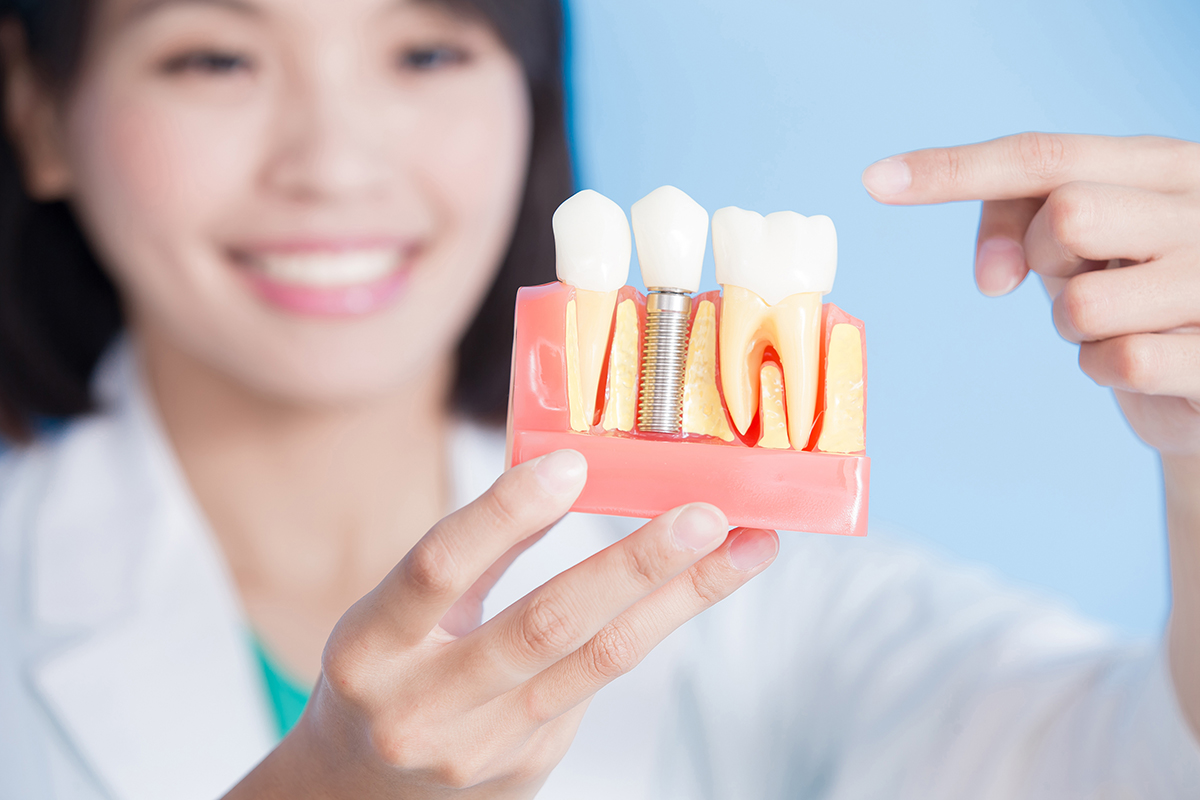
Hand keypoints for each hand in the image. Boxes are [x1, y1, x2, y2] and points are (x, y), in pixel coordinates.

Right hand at [227, 449, 778, 799]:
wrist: (359, 791)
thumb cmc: (382, 673)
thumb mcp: (394, 611)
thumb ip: (472, 555)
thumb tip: (563, 477)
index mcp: (368, 650)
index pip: (440, 569)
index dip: (506, 513)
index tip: (573, 462)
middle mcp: (422, 710)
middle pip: (544, 626)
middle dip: (635, 565)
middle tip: (705, 513)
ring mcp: (482, 751)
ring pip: (598, 661)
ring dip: (680, 599)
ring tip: (743, 548)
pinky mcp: (528, 767)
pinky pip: (596, 683)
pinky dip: (646, 627)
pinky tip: (683, 590)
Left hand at [862, 132, 1199, 454]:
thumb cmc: (1145, 293)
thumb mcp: (1088, 244)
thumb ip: (1028, 223)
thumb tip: (994, 275)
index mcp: (1166, 166)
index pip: (1046, 156)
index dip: (956, 168)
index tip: (876, 180)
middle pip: (1068, 214)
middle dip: (1046, 259)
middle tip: (1079, 276)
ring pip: (1082, 302)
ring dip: (1074, 327)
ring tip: (1118, 322)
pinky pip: (1118, 360)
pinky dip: (1105, 368)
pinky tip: (1144, 362)